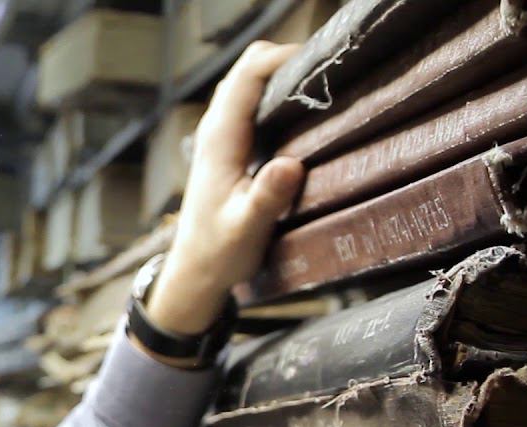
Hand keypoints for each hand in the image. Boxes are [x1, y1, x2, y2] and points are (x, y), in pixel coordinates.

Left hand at [145, 41, 305, 335]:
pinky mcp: (230, 145)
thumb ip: (266, 198)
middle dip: (286, 58)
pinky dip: (277, 92)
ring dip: (282, 73)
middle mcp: (217, 129)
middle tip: (330, 72)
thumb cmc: (219, 252)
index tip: (322, 62)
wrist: (196, 270)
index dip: (283, 57)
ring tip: (323, 84)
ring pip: (250, 82)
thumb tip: (290, 166)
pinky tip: (305, 108)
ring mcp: (221, 135)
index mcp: (221, 139)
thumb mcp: (247, 229)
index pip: (247, 75)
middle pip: (248, 68)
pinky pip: (253, 102)